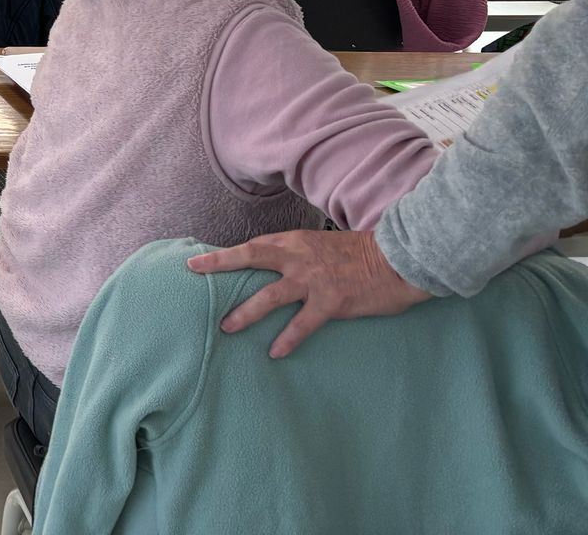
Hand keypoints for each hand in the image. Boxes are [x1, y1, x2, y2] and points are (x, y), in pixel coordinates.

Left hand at [186, 230, 431, 357]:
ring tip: (227, 327)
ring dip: (246, 312)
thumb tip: (282, 269)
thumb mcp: (324, 245)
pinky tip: (275, 352)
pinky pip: (303, 324)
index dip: (226, 254)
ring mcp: (313, 280)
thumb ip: (301, 255)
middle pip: (251, 257)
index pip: (254, 246)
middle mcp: (298, 257)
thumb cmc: (364, 254)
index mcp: (296, 241)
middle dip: (220, 264)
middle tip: (195, 273)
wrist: (400, 258)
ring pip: (269, 295)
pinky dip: (288, 338)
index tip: (200, 260)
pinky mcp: (331, 302)